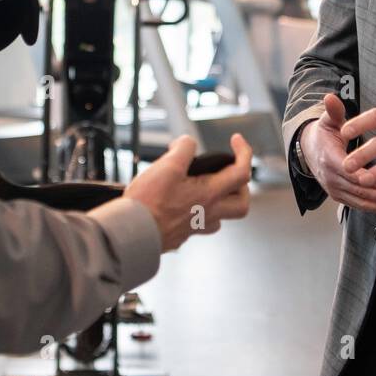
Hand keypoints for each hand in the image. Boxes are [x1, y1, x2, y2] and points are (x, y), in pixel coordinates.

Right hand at [124, 134, 252, 250]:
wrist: (131, 233)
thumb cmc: (149, 203)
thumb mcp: (167, 166)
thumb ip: (183, 149)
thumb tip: (188, 143)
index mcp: (209, 195)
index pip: (242, 173)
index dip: (244, 152)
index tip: (235, 140)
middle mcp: (208, 214)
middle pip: (241, 204)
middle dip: (241, 186)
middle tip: (229, 172)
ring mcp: (195, 227)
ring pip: (221, 217)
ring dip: (221, 201)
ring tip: (206, 186)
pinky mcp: (180, 234)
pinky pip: (199, 224)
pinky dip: (199, 211)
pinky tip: (184, 203)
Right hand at [301, 93, 375, 214]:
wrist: (309, 149)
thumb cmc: (324, 133)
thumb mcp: (328, 120)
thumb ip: (333, 111)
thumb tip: (330, 97)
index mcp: (329, 158)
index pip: (350, 172)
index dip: (370, 178)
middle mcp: (330, 177)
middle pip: (357, 190)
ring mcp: (333, 189)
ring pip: (358, 200)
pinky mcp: (338, 196)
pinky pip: (356, 204)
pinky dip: (373, 208)